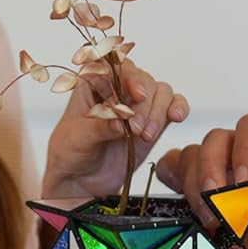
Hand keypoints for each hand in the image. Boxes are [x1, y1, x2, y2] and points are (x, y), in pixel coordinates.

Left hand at [41, 59, 189, 200]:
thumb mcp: (77, 138)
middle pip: (143, 79)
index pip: (116, 66)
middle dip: (144, 104)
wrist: (81, 182)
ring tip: (146, 135)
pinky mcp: (153, 122)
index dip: (130, 76)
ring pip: (160, 92)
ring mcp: (137, 105)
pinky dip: (178, 108)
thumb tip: (122, 120)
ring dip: (159, 112)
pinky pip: (172, 106)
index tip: (137, 95)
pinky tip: (176, 117)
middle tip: (136, 129)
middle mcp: (118, 89)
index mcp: (93, 83)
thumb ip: (100, 127)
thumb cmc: (69, 153)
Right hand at [156, 114, 247, 248]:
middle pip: (218, 140)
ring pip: (195, 157)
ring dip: (193, 185)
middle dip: (210, 168)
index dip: (244, 150)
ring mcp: (233, 177)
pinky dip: (177, 186)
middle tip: (216, 202)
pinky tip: (186, 206)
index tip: (244, 184)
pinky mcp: (215, 201)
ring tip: (210, 218)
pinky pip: (183, 177)